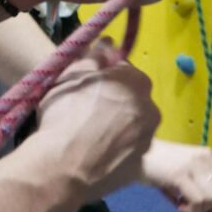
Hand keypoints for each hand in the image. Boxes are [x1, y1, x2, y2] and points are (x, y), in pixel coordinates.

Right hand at [31, 45, 160, 204]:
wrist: (61, 167)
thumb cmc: (64, 113)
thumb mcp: (71, 73)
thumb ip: (94, 55)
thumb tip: (108, 44)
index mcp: (136, 81)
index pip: (123, 69)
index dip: (104, 74)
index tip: (87, 84)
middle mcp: (151, 109)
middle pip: (131, 98)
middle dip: (114, 100)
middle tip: (86, 109)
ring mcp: (147, 141)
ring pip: (132, 125)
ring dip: (117, 126)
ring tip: (89, 134)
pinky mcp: (140, 168)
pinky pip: (128, 152)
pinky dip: (115, 150)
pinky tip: (95, 154)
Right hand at [141, 139, 211, 211]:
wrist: (132, 154)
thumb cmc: (158, 169)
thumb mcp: (186, 176)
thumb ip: (202, 188)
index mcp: (208, 157)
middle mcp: (204, 159)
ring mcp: (192, 165)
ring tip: (185, 211)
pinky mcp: (180, 174)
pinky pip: (198, 201)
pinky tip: (179, 207)